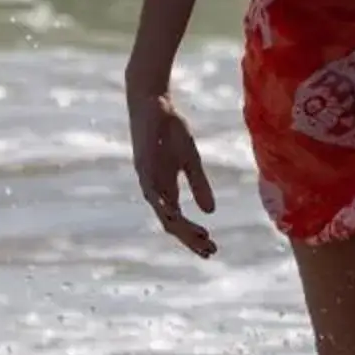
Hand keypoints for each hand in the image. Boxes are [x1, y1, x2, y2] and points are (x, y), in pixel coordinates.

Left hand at [127, 86, 217, 257]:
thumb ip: (198, 184)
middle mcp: (154, 190)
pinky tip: (176, 216)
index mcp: (165, 189)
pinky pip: (152, 192)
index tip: (212, 248)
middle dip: (190, 239)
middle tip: (209, 251)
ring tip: (200, 238)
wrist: (152, 103)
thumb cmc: (169, 129)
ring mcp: (147, 180)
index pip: (178, 221)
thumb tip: (210, 211)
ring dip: (181, 228)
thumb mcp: (190, 159)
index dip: (193, 236)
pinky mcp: (143, 167)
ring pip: (163, 213)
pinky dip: (164, 206)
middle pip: (171, 223)